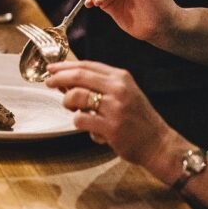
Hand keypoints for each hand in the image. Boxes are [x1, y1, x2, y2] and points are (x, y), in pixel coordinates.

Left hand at [44, 60, 172, 166]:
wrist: (158, 143)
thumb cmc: (136, 118)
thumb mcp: (122, 93)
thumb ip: (97, 85)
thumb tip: (65, 80)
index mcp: (121, 77)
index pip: (87, 65)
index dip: (65, 66)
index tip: (52, 69)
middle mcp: (118, 88)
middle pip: (78, 76)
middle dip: (58, 78)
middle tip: (49, 83)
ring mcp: (115, 107)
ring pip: (76, 96)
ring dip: (68, 103)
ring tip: (74, 110)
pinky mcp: (111, 126)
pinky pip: (80, 119)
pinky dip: (80, 123)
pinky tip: (91, 128)